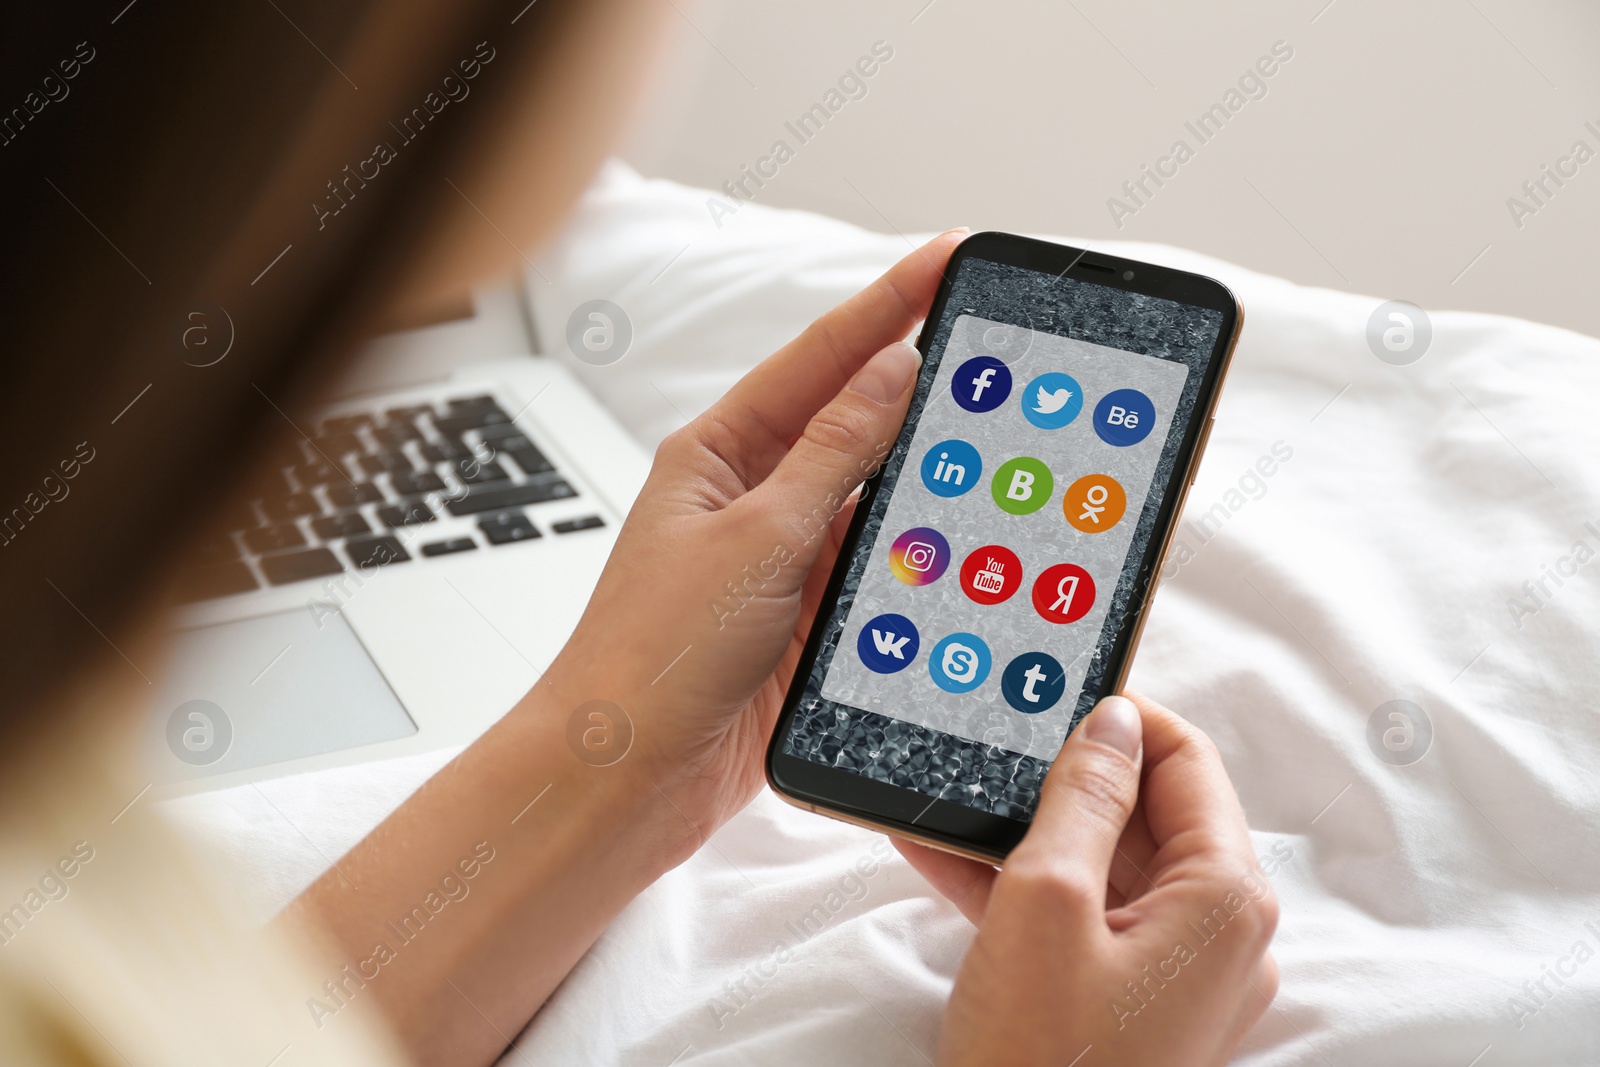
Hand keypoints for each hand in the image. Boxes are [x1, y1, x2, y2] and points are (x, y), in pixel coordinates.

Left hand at [543, 229, 966, 855]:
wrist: (623, 782)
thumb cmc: (652, 656)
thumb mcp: (756, 539)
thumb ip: (833, 454)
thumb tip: (893, 370)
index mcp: (715, 454)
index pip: (818, 359)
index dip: (887, 304)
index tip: (947, 257)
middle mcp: (747, 499)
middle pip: (849, 421)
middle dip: (919, 383)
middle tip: (995, 344)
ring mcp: (777, 562)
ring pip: (869, 499)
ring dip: (923, 475)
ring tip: (996, 435)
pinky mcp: (801, 623)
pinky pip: (874, 569)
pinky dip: (914, 554)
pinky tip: (961, 540)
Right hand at [898, 692, 1278, 1066]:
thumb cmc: (1041, 1059)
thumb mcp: (1045, 900)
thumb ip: (1082, 795)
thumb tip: (1111, 719)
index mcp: (1225, 898)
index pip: (1188, 762)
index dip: (1120, 717)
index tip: (1051, 694)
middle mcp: (1218, 932)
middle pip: (1147, 811)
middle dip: (1060, 775)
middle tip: (991, 744)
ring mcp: (1176, 972)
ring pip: (1104, 863)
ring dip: (1026, 827)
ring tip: (949, 791)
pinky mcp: (1130, 1001)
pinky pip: (1082, 916)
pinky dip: (1021, 884)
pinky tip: (943, 854)